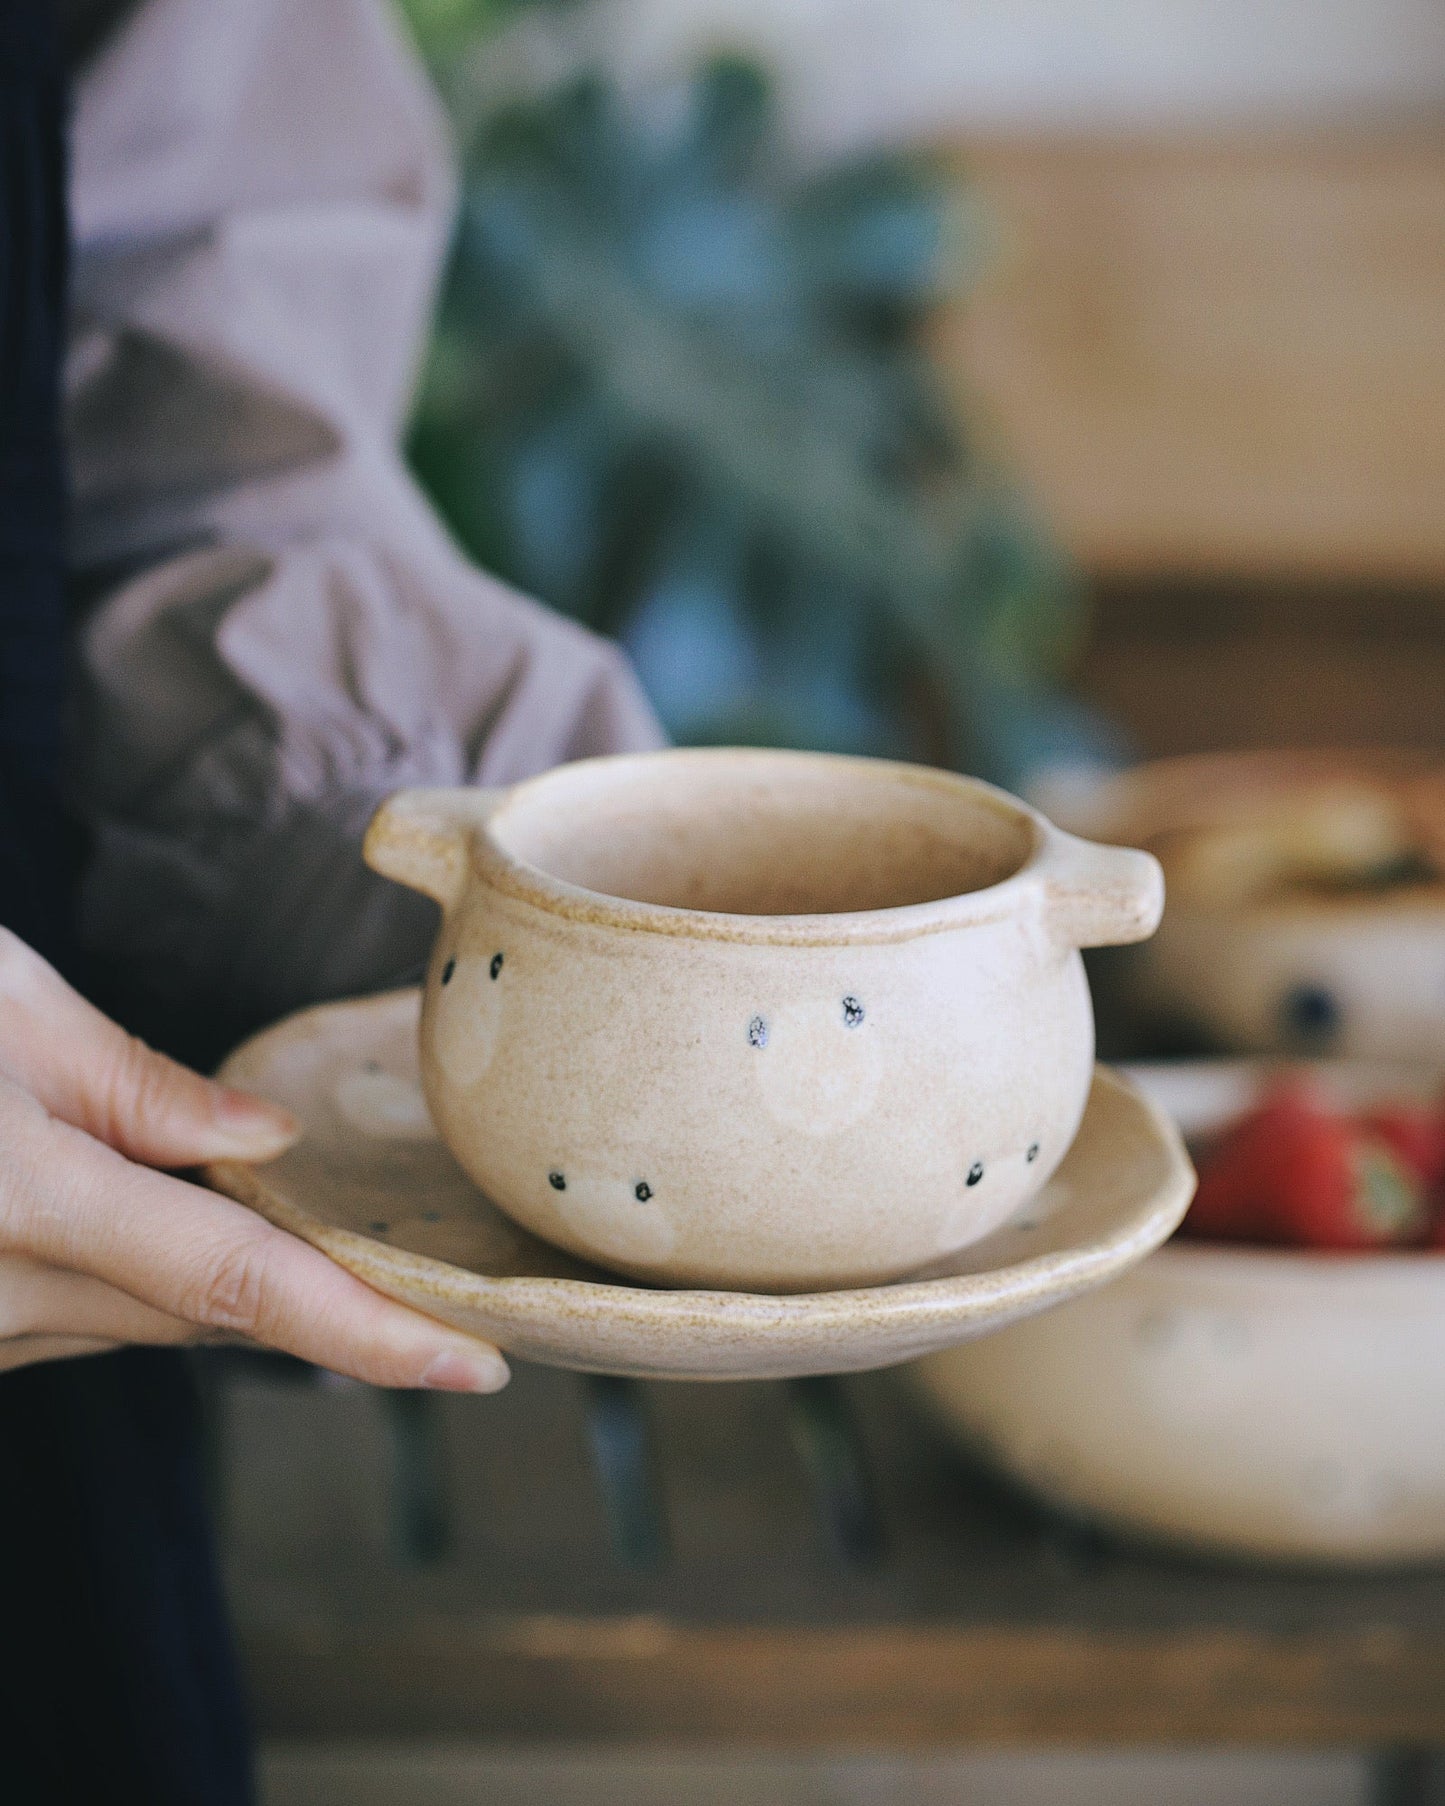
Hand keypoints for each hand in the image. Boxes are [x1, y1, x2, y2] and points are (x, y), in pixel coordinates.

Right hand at [0, 928, 507, 1388]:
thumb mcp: (11, 1005)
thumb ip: (144, 1087)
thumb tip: (269, 1140)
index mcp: (23, 1196)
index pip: (235, 1280)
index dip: (366, 1330)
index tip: (475, 1361)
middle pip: (208, 1309)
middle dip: (320, 1292)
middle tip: (437, 1270)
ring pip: (152, 1319)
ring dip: (223, 1273)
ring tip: (290, 1211)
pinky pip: (91, 1318)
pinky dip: (152, 1274)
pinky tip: (170, 1214)